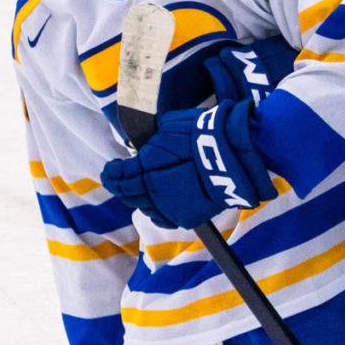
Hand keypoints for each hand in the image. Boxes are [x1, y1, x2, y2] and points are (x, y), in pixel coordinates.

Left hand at [99, 99, 270, 231]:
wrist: (234, 156)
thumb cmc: (205, 134)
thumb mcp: (170, 124)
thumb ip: (152, 138)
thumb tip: (145, 142)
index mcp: (145, 166)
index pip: (118, 176)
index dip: (111, 173)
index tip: (110, 168)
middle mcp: (152, 189)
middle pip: (127, 193)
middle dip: (121, 186)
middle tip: (119, 180)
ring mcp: (168, 205)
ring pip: (143, 207)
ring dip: (138, 199)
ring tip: (140, 191)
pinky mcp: (184, 216)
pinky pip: (162, 219)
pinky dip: (156, 213)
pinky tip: (155, 206)